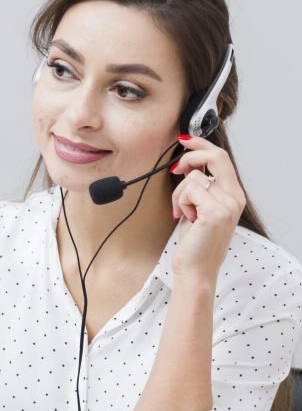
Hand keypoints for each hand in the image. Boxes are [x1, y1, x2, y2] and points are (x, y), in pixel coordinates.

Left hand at [169, 135, 245, 280]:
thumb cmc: (195, 243)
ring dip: (180, 194)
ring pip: (194, 176)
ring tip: (183, 213)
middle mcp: (234, 198)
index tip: (185, 140)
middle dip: (191, 156)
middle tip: (176, 169)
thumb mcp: (199, 209)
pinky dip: (180, 202)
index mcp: (234, 196)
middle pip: (216, 157)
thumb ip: (201, 188)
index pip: (222, 159)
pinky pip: (188, 189)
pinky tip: (185, 219)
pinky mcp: (213, 211)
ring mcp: (226, 204)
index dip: (202, 146)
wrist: (196, 271)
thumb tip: (188, 165)